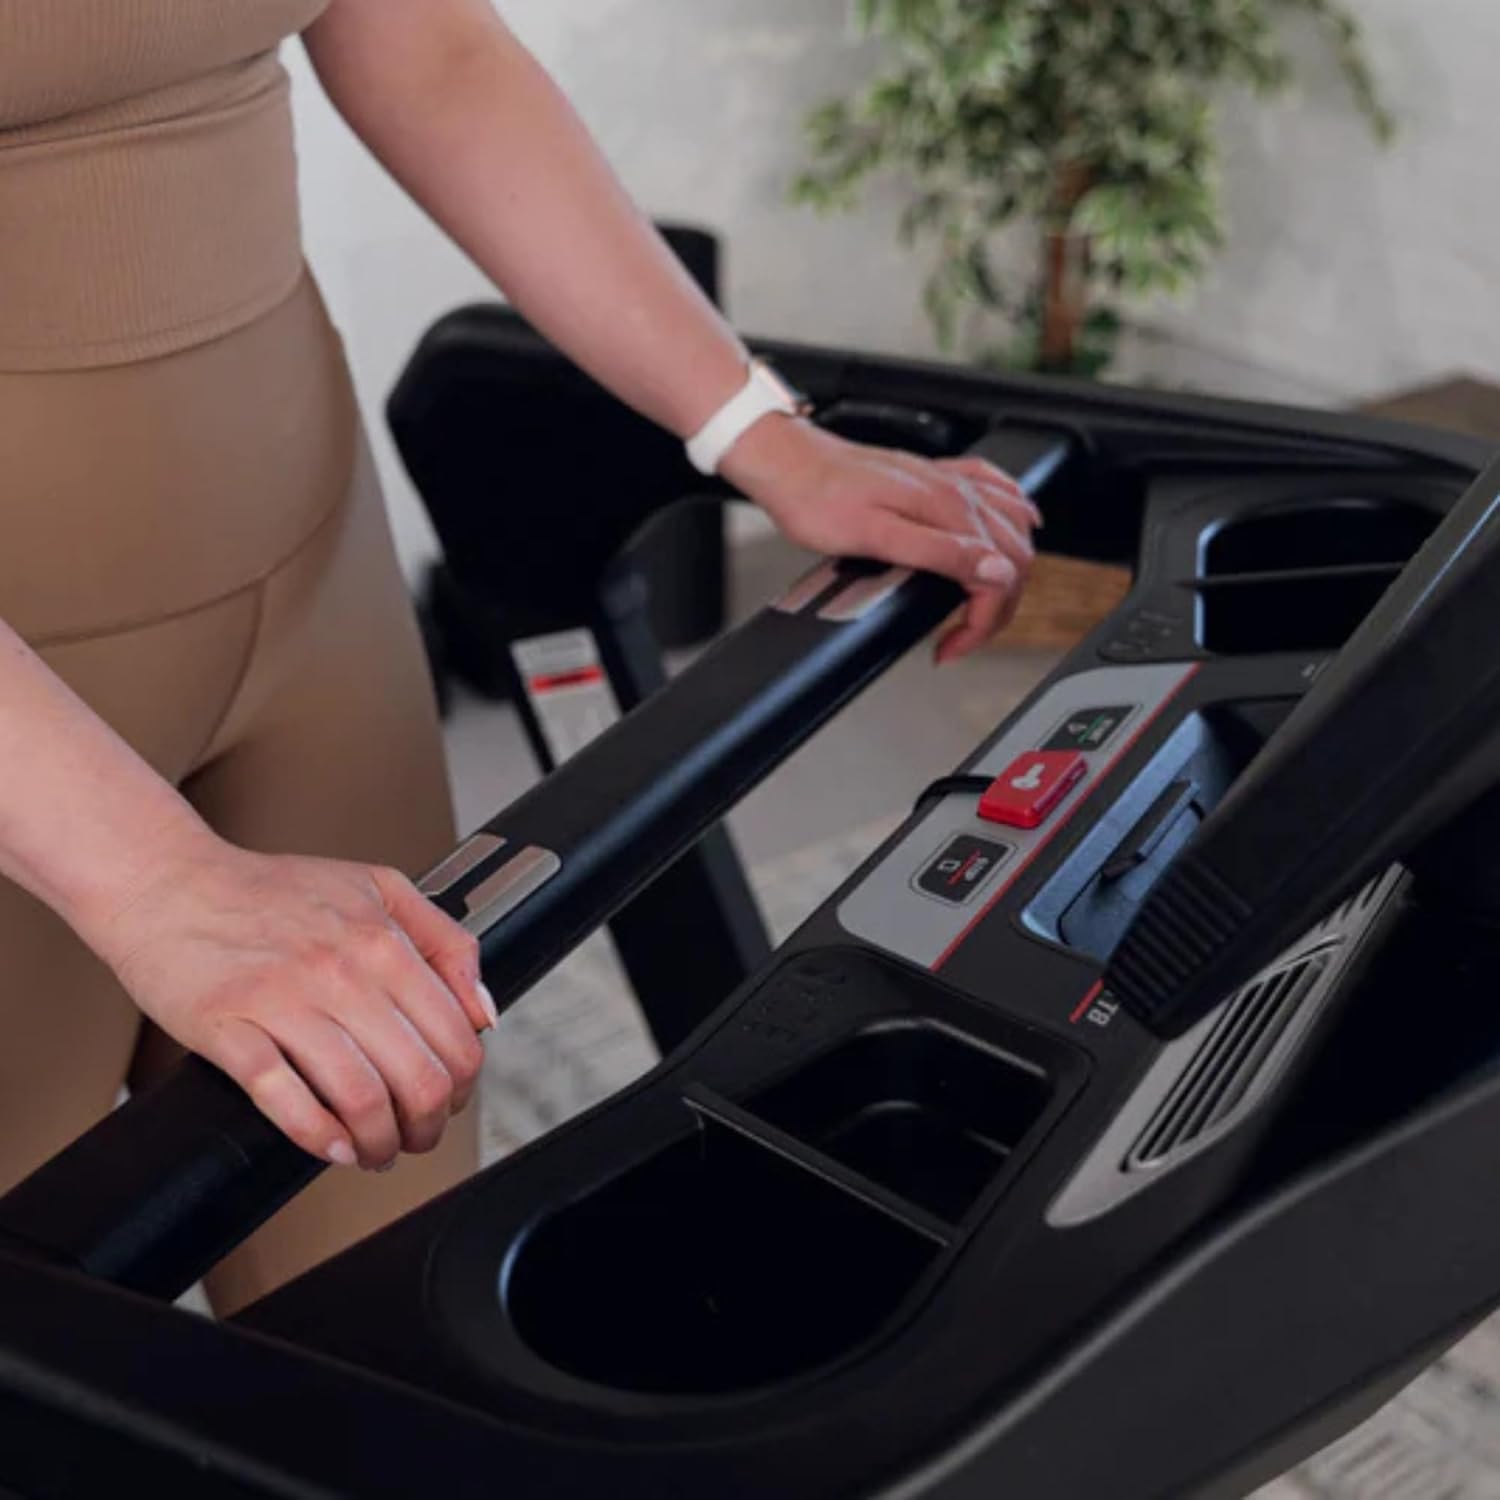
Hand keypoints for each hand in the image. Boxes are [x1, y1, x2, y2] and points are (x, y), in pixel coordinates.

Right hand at [84, 832, 495, 1170]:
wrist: (170, 882)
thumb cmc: (272, 890)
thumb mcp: (379, 888)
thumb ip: (445, 941)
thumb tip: (484, 1012)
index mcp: (383, 939)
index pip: (455, 1037)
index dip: (461, 1085)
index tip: (448, 1100)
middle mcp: (341, 970)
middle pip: (417, 1076)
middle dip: (426, 1126)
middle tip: (414, 1137)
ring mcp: (283, 1000)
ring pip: (360, 1096)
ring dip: (378, 1141)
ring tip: (374, 1150)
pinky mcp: (229, 1027)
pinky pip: (284, 1098)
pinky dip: (318, 1136)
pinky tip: (333, 1146)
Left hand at [721, 417, 1040, 662]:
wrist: (788, 463)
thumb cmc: (817, 499)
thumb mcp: (875, 536)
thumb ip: (940, 553)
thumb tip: (996, 571)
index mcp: (947, 509)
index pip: (999, 576)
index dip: (982, 622)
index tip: (952, 646)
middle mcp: (956, 491)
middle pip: (1015, 555)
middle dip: (999, 607)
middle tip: (962, 637)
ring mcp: (947, 481)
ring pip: (1012, 526)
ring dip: (1011, 569)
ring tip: (983, 604)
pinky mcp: (934, 475)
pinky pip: (995, 487)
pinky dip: (1014, 512)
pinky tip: (1015, 522)